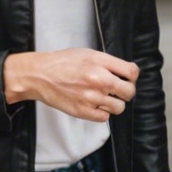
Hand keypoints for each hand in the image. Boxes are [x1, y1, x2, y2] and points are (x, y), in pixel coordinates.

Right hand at [2, 49, 138, 120]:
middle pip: (129, 92)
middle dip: (127, 91)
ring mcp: (91, 97)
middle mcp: (98, 79)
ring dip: (115, 103)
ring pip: (120, 107)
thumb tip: (124, 72)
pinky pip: (105, 118)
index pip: (132, 72)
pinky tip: (95, 105)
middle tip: (118, 90)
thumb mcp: (87, 53)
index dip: (132, 76)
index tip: (127, 78)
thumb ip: (107, 63)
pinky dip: (103, 113)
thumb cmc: (62, 63)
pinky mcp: (83, 111)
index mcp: (100, 62)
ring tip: (105, 98)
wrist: (40, 75)